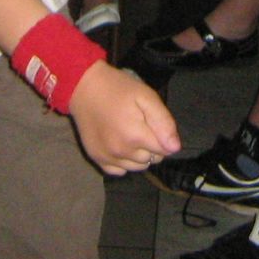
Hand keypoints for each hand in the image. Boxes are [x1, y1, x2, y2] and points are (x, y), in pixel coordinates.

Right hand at [66, 61, 181, 174]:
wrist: (84, 87)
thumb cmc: (118, 88)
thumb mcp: (145, 96)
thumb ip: (163, 122)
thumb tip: (174, 147)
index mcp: (136, 136)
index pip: (164, 151)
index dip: (163, 137)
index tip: (153, 123)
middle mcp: (122, 152)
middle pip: (151, 160)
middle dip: (151, 146)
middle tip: (141, 125)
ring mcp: (108, 158)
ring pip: (136, 167)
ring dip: (138, 155)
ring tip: (130, 134)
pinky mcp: (97, 159)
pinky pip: (119, 170)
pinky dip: (123, 162)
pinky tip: (119, 144)